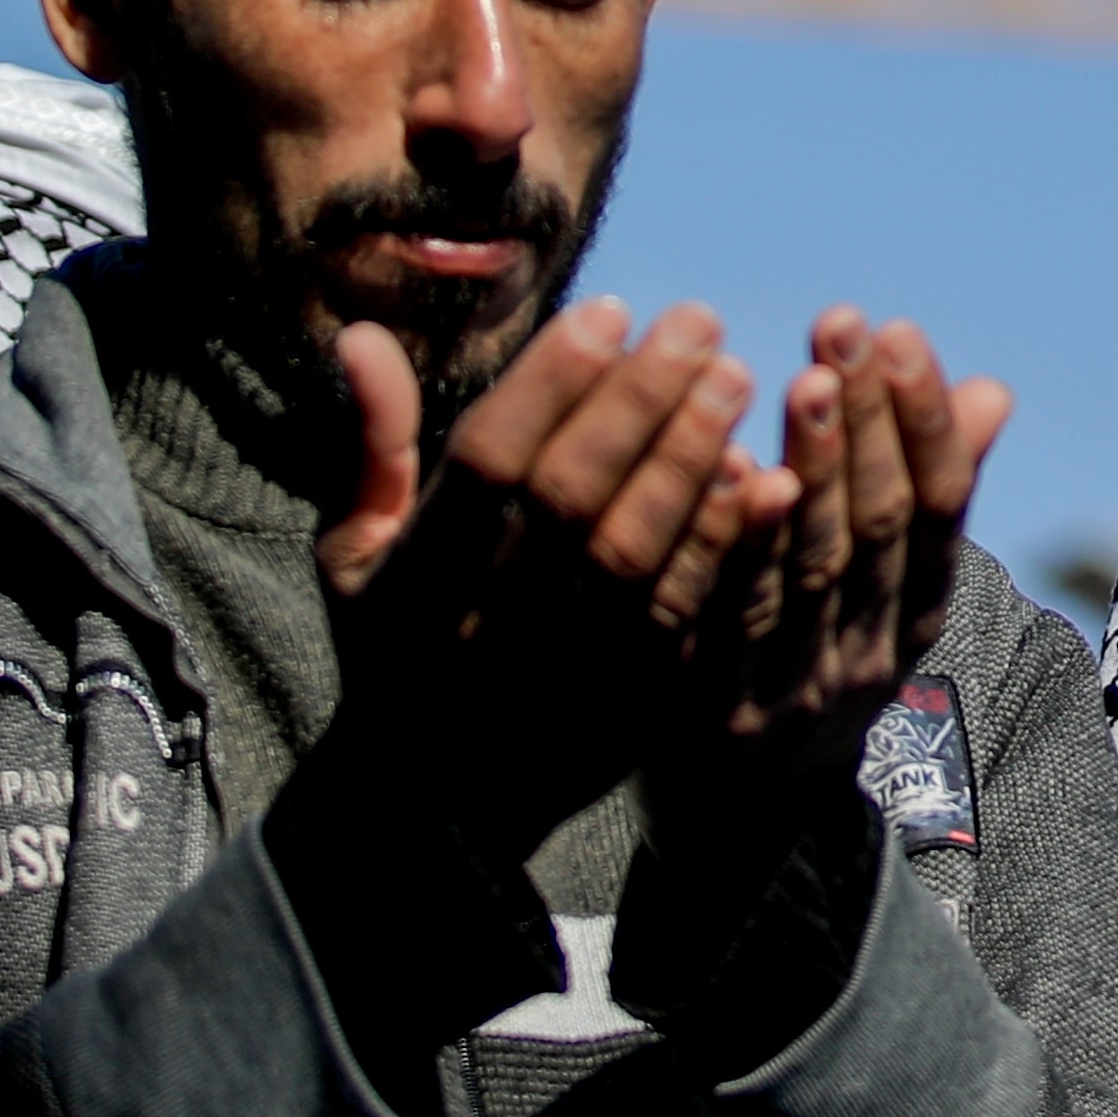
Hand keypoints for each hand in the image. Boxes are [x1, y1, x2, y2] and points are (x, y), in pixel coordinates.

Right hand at [322, 294, 769, 850]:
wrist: (430, 808)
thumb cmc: (394, 646)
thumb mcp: (357, 556)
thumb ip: (371, 444)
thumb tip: (358, 332)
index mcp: (412, 577)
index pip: (485, 463)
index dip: (549, 383)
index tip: (613, 308)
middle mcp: (480, 623)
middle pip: (566, 499)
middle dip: (637, 402)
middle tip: (700, 322)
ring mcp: (551, 673)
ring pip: (629, 556)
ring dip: (688, 462)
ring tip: (737, 378)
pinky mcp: (616, 711)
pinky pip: (676, 622)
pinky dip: (719, 548)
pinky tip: (760, 479)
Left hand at [687, 309, 1014, 760]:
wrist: (734, 823)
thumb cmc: (813, 665)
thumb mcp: (886, 596)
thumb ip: (926, 495)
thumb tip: (994, 389)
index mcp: (911, 623)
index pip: (937, 515)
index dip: (925, 425)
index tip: (902, 334)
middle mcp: (863, 658)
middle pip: (877, 531)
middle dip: (867, 421)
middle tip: (844, 327)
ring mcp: (790, 691)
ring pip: (811, 569)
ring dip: (813, 469)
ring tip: (802, 378)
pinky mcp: (711, 712)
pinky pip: (725, 618)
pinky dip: (732, 542)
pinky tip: (724, 469)